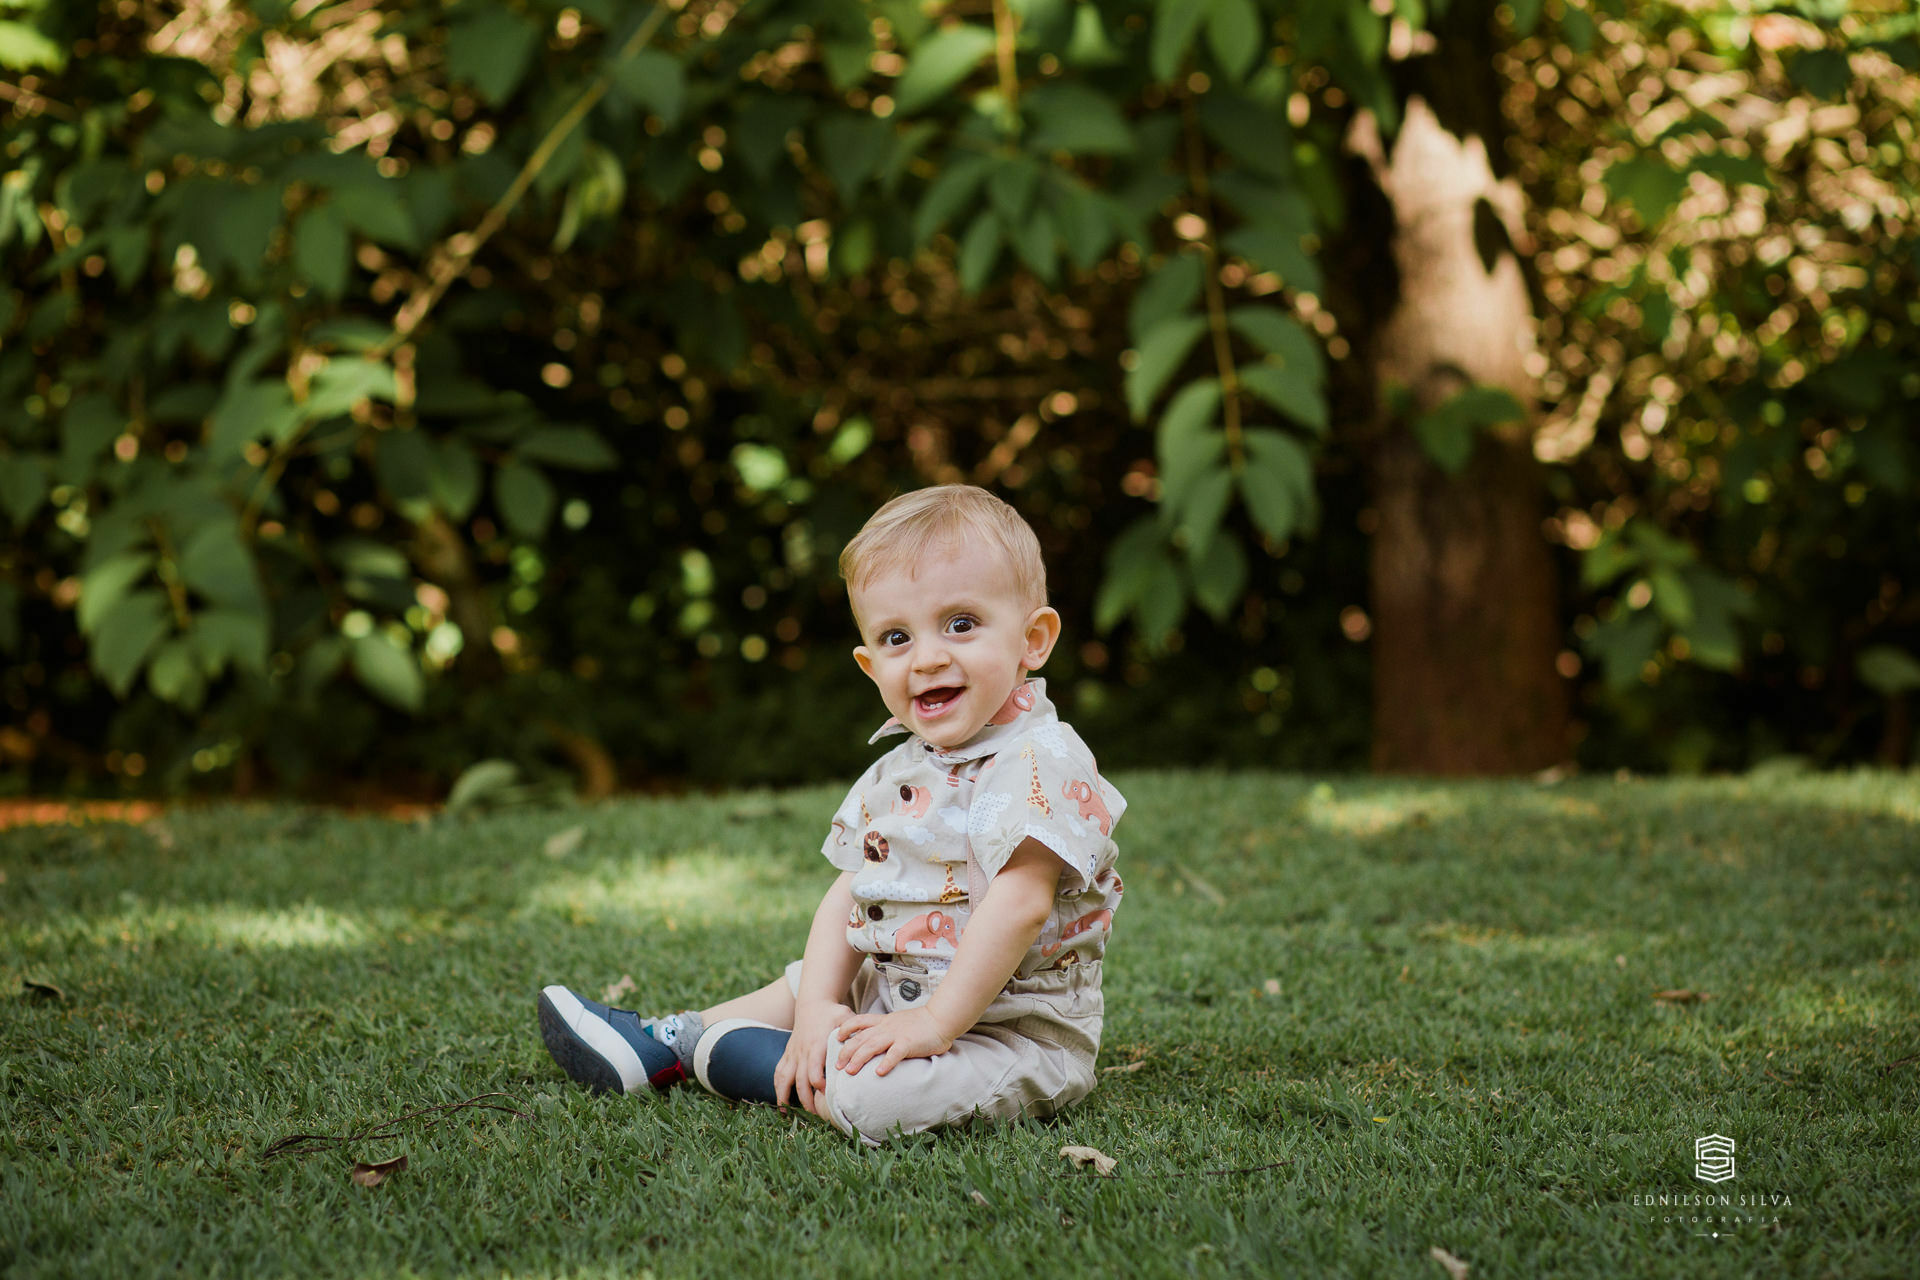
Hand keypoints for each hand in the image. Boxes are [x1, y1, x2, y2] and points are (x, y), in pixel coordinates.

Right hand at [775, 999, 853, 1120]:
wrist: (812, 1003)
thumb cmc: (832, 1012)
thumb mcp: (846, 1017)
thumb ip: (853, 1032)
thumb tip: (863, 1046)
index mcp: (816, 1044)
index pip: (814, 1069)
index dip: (819, 1084)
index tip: (826, 1094)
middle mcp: (802, 1051)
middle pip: (799, 1080)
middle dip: (805, 1099)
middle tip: (816, 1115)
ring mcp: (793, 1053)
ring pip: (784, 1078)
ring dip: (784, 1096)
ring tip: (787, 1114)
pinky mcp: (788, 1053)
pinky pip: (779, 1072)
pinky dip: (777, 1087)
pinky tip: (781, 1102)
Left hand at [834, 1006, 955, 1077]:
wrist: (941, 1018)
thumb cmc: (922, 1023)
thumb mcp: (899, 1022)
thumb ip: (887, 1029)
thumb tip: (878, 1041)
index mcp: (884, 1021)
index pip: (859, 1021)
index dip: (846, 1029)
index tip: (837, 1038)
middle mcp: (886, 1027)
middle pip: (860, 1038)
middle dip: (846, 1052)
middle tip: (837, 1066)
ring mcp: (896, 1035)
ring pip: (872, 1046)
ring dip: (859, 1059)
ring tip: (850, 1071)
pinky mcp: (908, 1043)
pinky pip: (895, 1053)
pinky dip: (886, 1063)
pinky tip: (879, 1073)